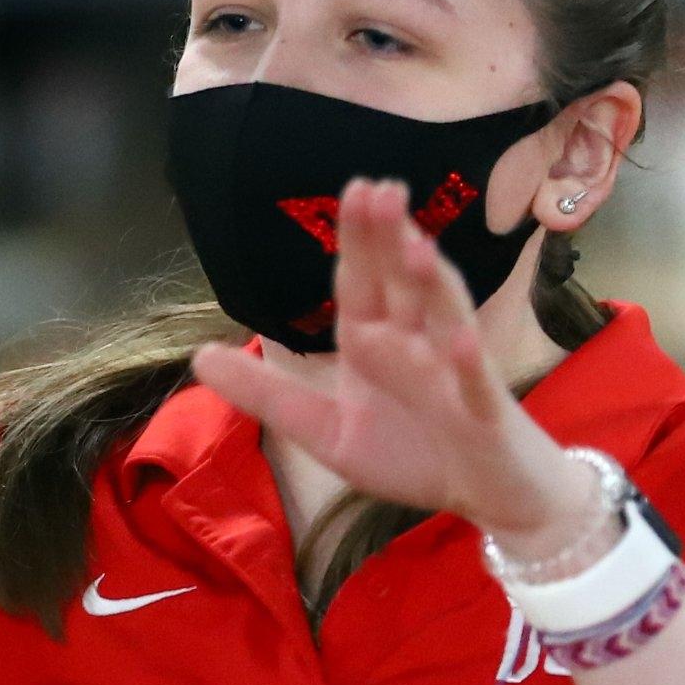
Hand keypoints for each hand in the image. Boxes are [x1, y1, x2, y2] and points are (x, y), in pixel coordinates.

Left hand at [187, 178, 594, 559]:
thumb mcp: (325, 431)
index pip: (360, 282)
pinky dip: (466, 365)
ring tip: (416, 246)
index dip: (355, 240)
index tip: (351, 190)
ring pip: (443, 319)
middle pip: (401, 284)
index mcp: (377, 341)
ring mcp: (453, 373)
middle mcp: (416, 343)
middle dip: (392, 240)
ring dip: (432, 284)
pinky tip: (456, 343)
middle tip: (380, 189)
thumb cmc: (413, 455)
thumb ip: (268, 395)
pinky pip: (474, 385)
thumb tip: (198, 356)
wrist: (486, 496)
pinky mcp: (483, 412)